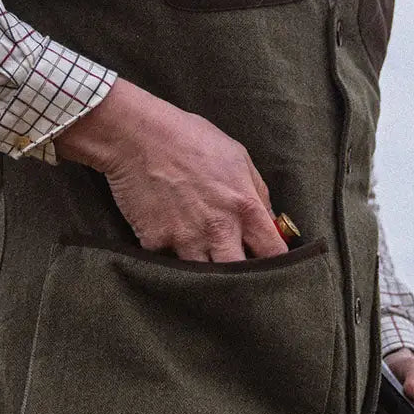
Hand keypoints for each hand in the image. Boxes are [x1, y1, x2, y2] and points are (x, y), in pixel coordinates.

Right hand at [54, 78, 285, 261]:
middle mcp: (218, 229)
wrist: (137, 135)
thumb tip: (271, 220)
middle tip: (237, 271)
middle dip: (241, 278)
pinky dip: (171, 256)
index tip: (270, 265)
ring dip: (205, 271)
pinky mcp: (155, 243)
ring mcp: (184, 240)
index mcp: (244, 206)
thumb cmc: (189, 137)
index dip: (276, 265)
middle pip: (240, 277)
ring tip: (201, 255)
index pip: (273, 253)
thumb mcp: (236, 155)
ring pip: (203, 278)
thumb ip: (257, 191)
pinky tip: (168, 237)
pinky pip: (167, 263)